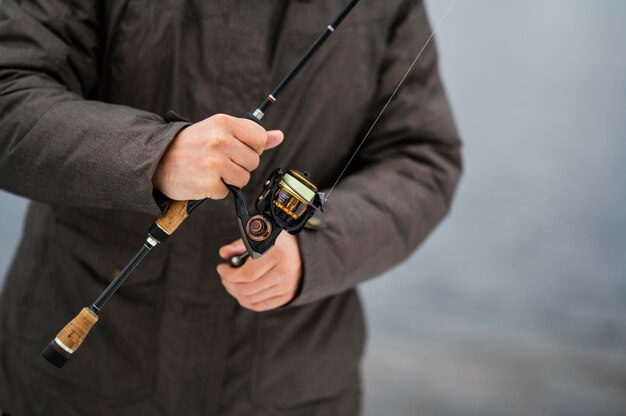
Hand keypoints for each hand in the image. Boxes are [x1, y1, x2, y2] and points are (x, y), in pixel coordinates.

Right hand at [153, 113, 283, 200]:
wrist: (157, 160)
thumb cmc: (192, 145)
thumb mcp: (219, 131)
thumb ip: (250, 134)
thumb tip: (279, 136)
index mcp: (224, 123)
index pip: (259, 138)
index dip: (251, 148)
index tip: (236, 148)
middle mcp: (220, 141)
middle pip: (253, 161)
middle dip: (240, 165)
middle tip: (219, 161)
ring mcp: (214, 163)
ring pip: (244, 179)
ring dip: (230, 180)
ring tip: (212, 171)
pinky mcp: (208, 184)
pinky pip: (227, 192)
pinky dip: (217, 190)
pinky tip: (203, 180)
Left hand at [217, 232, 301, 311]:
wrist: (303, 250)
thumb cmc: (277, 240)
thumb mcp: (260, 234)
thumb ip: (240, 244)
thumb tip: (224, 253)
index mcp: (278, 254)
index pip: (248, 274)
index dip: (229, 274)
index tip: (221, 268)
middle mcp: (284, 273)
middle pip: (248, 289)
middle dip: (230, 283)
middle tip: (225, 276)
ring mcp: (287, 287)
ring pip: (251, 299)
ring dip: (235, 292)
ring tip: (231, 282)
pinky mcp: (287, 297)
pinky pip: (260, 305)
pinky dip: (245, 300)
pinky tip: (240, 291)